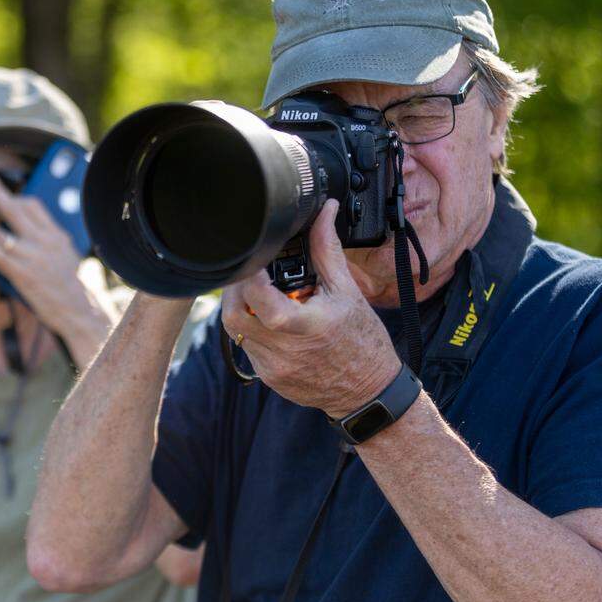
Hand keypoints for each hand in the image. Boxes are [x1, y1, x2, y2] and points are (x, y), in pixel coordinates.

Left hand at [0, 168, 117, 342]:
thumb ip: (51, 244)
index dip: (16, 198)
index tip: (5, 197)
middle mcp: (44, 241)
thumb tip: (36, 238)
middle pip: (16, 208)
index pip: (34, 206)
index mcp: (56, 236)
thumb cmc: (76, 290)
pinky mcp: (23, 275)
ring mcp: (32, 257)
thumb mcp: (69, 258)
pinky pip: (0, 257)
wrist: (81, 311)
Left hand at [221, 199, 400, 417]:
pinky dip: (253, 331)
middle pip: (232, 315)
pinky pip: (247, 349)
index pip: (258, 297)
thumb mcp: (347, 291)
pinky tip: (273, 324)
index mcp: (305, 325)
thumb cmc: (362, 340)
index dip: (247, 274)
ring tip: (263, 297)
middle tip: (249, 275)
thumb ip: (327, 249)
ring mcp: (273, 368)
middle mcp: (284, 350)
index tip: (252, 258)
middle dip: (234, 291)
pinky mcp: (268, 378)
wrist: (369, 391)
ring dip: (242, 310)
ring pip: (235, 333)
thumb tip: (324, 211)